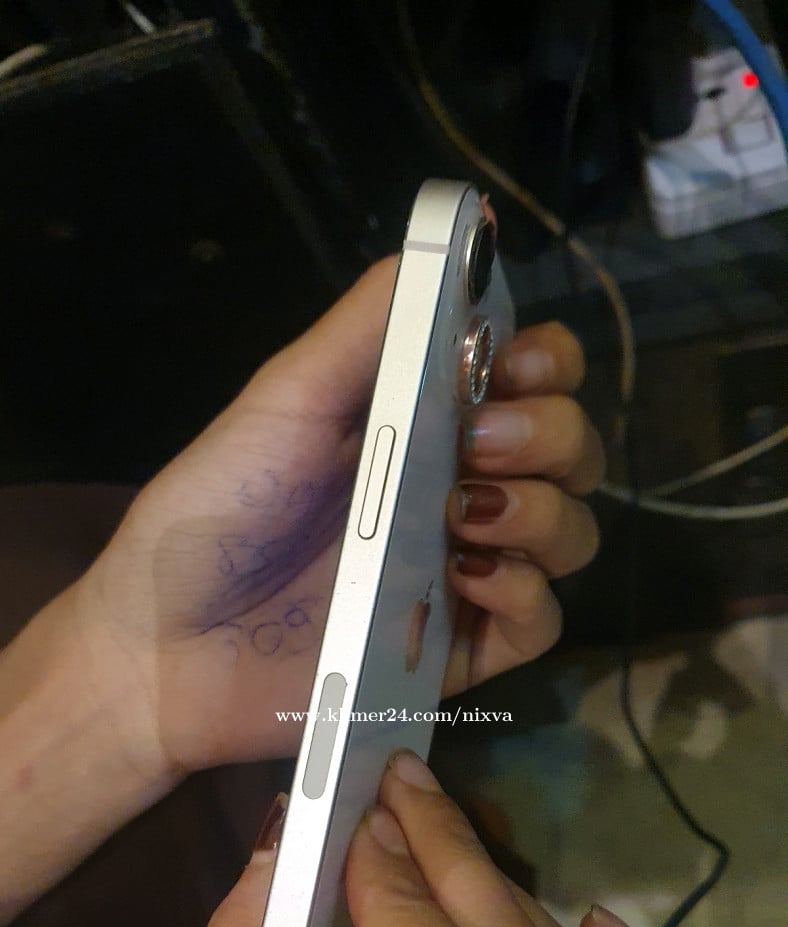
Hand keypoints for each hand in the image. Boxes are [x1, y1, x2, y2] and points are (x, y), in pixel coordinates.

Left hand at [74, 260, 603, 778]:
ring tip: (464, 516)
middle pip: (571, 451)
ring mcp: (464, 575)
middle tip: (478, 445)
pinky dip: (524, 593)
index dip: (547, 363)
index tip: (513, 364)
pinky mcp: (460, 652)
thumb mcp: (285, 400)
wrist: (166, 642)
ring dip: (544, 511)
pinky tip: (464, 577)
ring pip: (572, 533)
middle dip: (551, 433)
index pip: (533, 379)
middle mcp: (459, 492)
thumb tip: (453, 240)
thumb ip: (366, 329)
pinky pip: (541, 622)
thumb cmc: (214, 511)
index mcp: (423, 425)